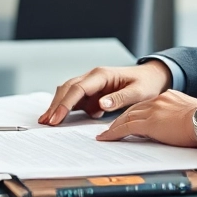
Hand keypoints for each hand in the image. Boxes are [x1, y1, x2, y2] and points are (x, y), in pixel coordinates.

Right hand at [38, 61, 172, 124]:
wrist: (151, 77)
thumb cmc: (146, 84)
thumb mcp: (138, 92)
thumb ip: (120, 98)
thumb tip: (101, 104)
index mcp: (102, 75)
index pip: (78, 88)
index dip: (65, 103)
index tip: (57, 117)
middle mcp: (93, 77)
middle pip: (67, 89)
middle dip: (55, 105)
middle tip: (45, 121)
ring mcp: (91, 83)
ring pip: (68, 92)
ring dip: (57, 105)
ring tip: (46, 120)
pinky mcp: (92, 92)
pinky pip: (75, 98)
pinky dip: (65, 107)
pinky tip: (59, 117)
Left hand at [95, 89, 196, 147]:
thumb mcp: (190, 114)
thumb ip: (178, 116)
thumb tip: (176, 126)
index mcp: (168, 97)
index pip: (145, 105)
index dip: (134, 113)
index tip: (128, 119)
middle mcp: (157, 100)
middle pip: (132, 110)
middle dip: (120, 119)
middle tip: (110, 127)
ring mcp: (152, 110)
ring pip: (126, 117)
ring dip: (114, 127)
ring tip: (105, 135)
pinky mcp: (149, 123)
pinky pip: (126, 127)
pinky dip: (114, 133)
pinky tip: (106, 138)